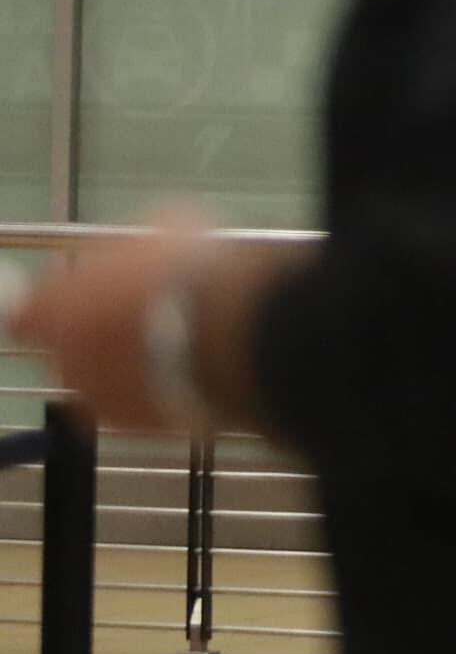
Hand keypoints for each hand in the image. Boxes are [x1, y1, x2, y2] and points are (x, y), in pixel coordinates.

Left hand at [11, 218, 217, 432]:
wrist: (230, 334)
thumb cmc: (186, 274)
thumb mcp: (162, 228)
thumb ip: (129, 250)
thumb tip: (130, 254)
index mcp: (54, 310)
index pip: (26, 314)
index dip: (53, 305)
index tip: (78, 296)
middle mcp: (64, 360)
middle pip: (68, 350)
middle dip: (97, 335)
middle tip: (141, 316)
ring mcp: (100, 398)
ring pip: (105, 379)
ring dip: (129, 363)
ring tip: (175, 344)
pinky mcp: (140, 425)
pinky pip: (142, 403)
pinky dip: (159, 388)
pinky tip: (192, 369)